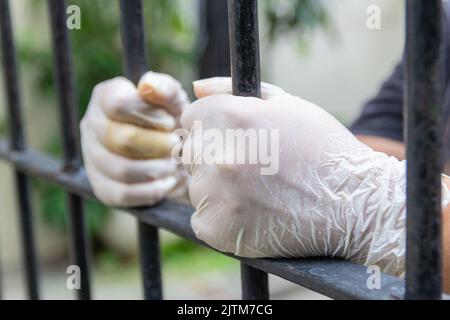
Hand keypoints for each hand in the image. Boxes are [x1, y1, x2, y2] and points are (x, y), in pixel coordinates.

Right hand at [81, 71, 188, 206]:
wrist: (173, 154)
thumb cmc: (171, 121)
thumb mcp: (174, 102)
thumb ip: (166, 89)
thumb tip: (148, 84)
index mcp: (105, 97)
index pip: (117, 105)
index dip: (148, 115)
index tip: (170, 122)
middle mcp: (91, 125)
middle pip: (119, 138)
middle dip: (156, 145)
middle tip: (178, 146)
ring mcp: (92, 157)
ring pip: (120, 168)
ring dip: (154, 169)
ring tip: (174, 166)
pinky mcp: (102, 187)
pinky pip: (121, 194)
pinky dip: (150, 191)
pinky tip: (167, 183)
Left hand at [181, 77, 449, 275]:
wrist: (353, 204)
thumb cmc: (321, 149)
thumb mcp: (286, 106)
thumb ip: (232, 92)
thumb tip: (197, 88)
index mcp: (232, 117)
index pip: (191, 117)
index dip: (213, 127)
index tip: (236, 139)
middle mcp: (219, 155)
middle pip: (191, 152)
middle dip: (214, 156)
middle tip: (251, 168)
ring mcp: (217, 196)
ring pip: (197, 187)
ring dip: (218, 189)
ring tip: (258, 192)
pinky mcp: (218, 230)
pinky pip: (203, 218)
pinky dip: (222, 218)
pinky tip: (254, 213)